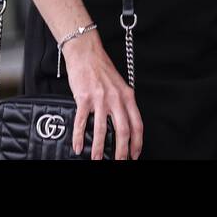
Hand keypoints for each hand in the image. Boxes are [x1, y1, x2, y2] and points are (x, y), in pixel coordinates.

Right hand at [62, 29, 144, 158]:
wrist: (87, 53)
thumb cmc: (102, 69)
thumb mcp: (119, 85)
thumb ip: (122, 104)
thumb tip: (124, 126)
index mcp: (128, 96)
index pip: (137, 124)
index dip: (137, 142)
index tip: (135, 154)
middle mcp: (116, 98)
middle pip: (123, 131)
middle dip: (122, 151)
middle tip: (120, 162)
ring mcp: (100, 99)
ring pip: (103, 130)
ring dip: (100, 148)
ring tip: (97, 159)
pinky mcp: (84, 98)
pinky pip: (82, 122)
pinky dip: (79, 137)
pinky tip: (78, 146)